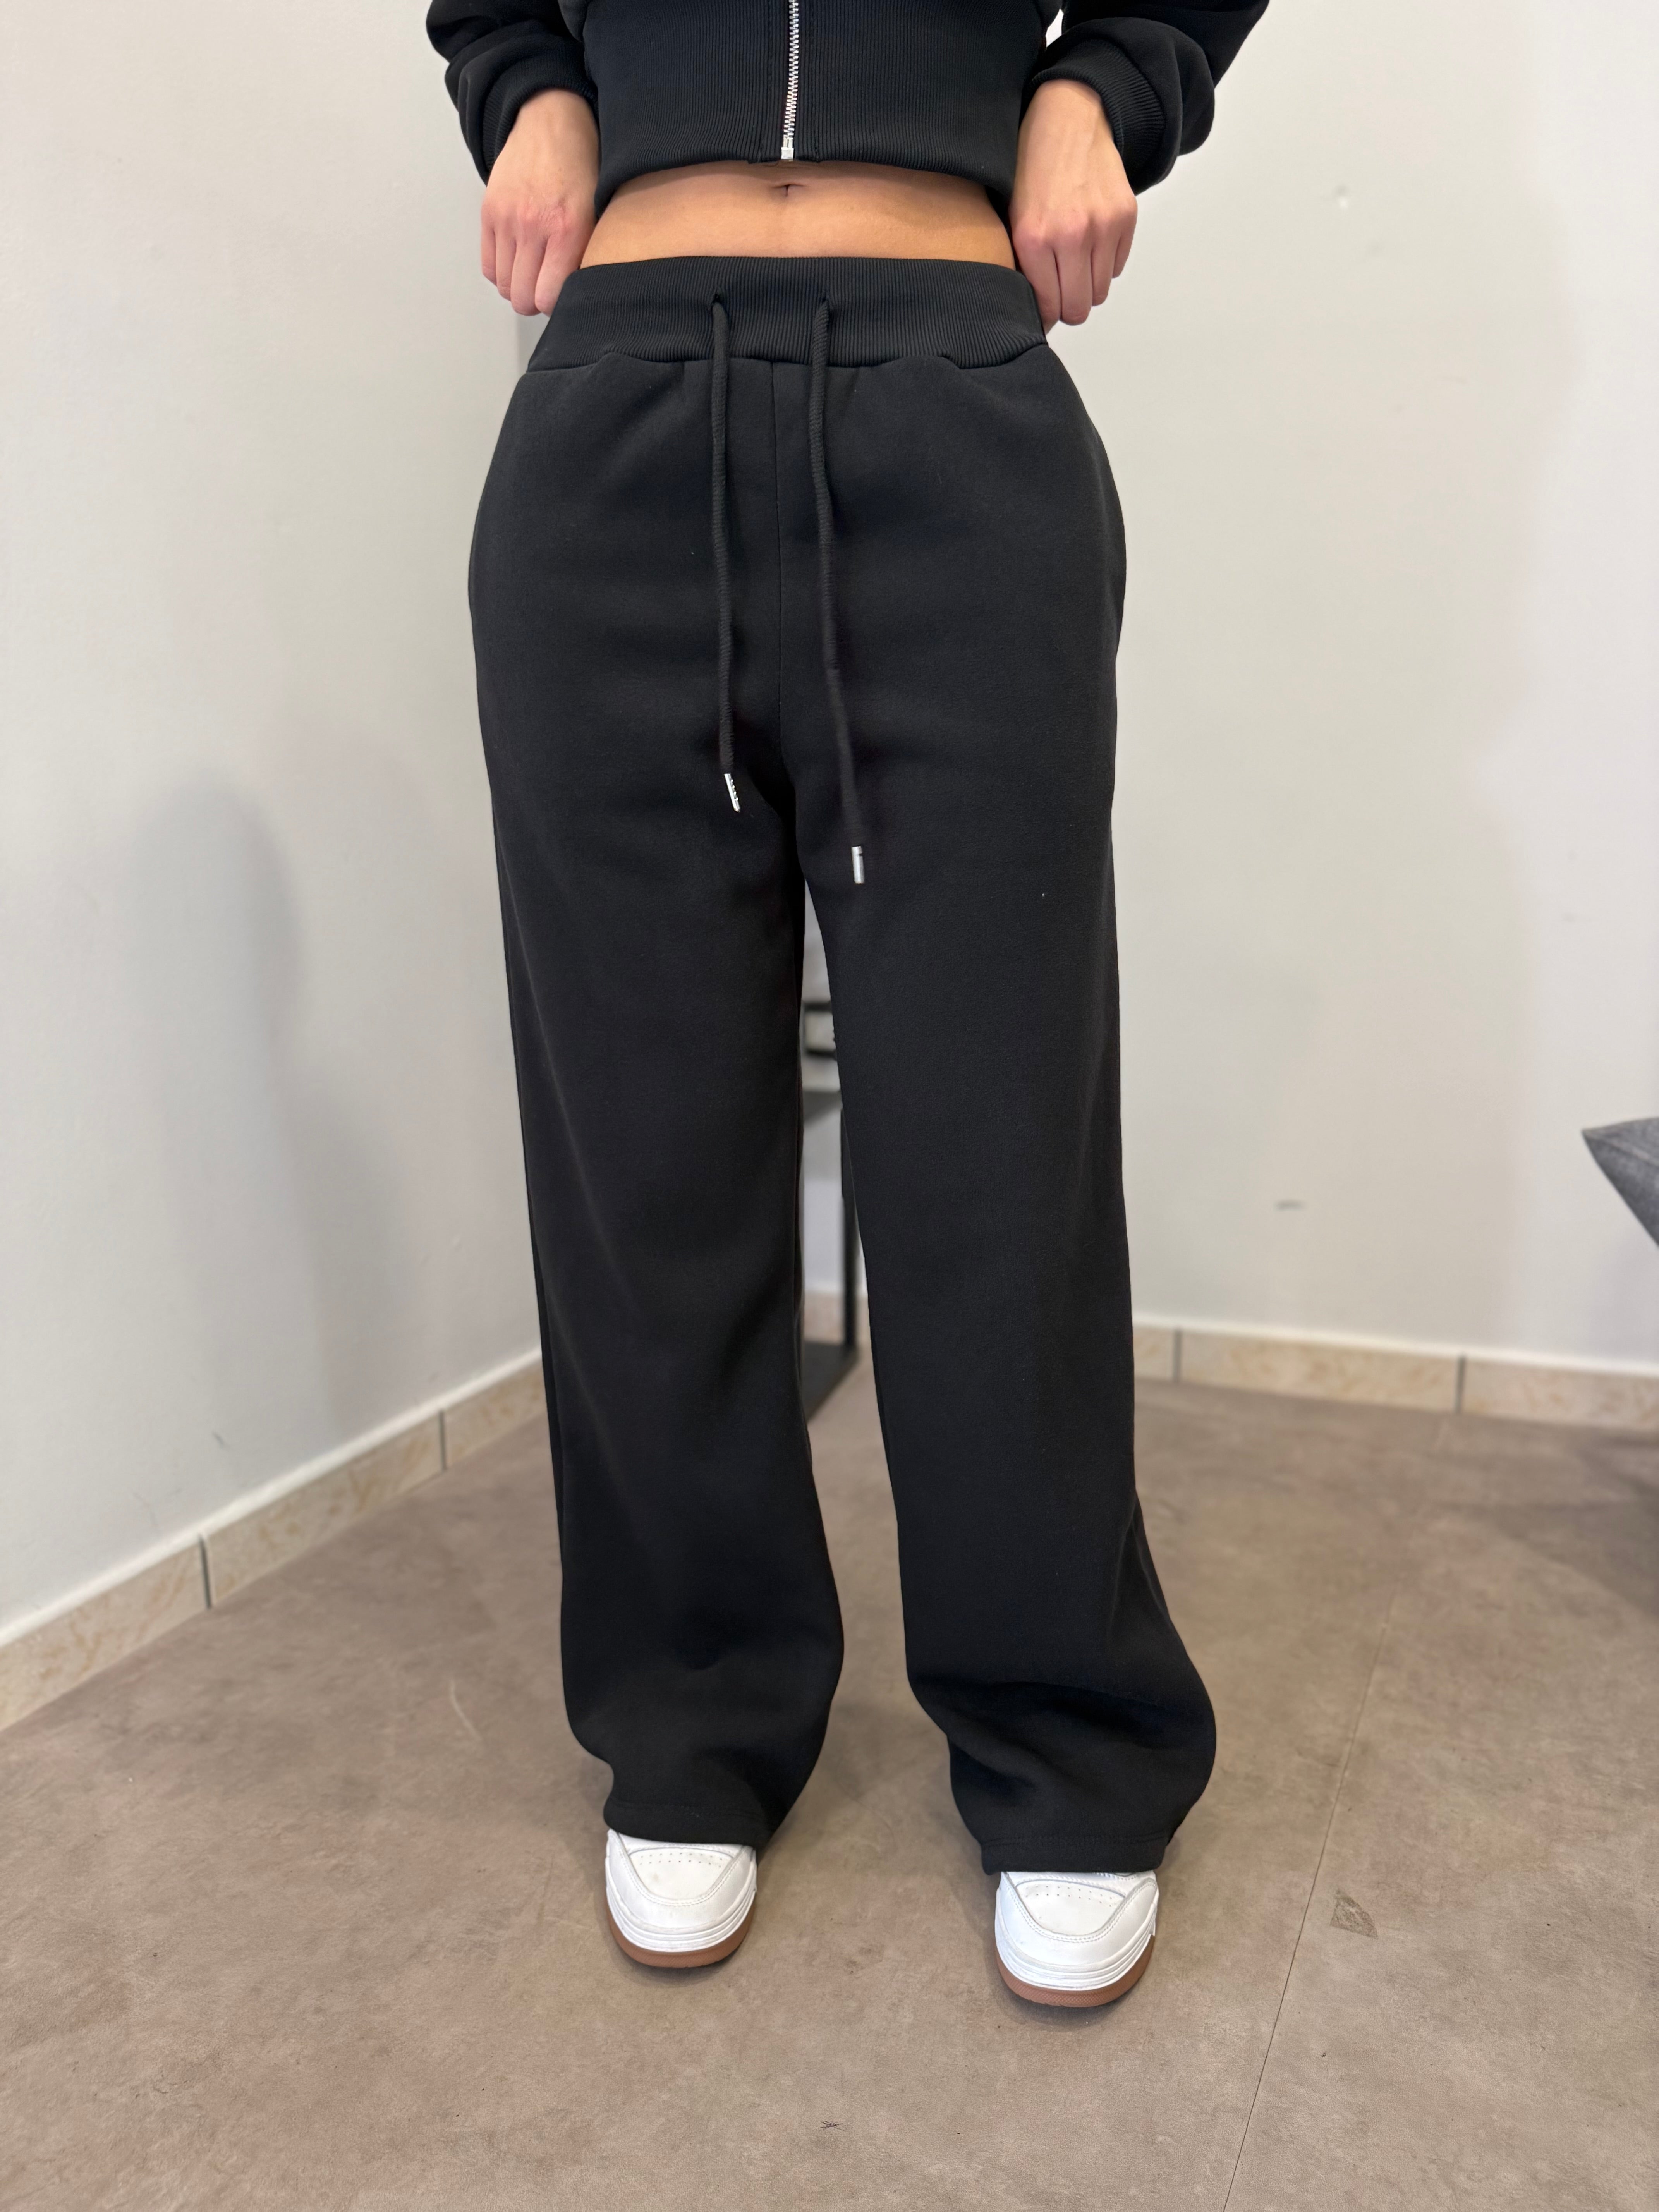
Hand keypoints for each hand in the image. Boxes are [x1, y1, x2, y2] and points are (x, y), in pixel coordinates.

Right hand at [481, 89, 598, 315]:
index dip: (555, 304)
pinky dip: (501, 271)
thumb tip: (575, 294)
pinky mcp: (489, 212)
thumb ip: (586, 255)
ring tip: (532, 271)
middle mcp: (534, 227)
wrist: (551, 122)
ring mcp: (507, 219)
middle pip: (522, 298)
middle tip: (546, 287)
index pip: (548, 298)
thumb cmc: (581, 167)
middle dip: (535, 300)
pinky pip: (488, 265)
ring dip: (518, 286)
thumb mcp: (598, 213)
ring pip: (504, 285)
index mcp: (567, 230)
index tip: (562, 295)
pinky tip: (516, 260)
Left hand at [1010, 79, 1136, 330]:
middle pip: (1079, 308)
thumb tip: (1034, 312)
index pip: (1049, 309)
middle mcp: (1072, 235)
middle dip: (1067, 305)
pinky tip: (1089, 240)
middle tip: (1059, 288)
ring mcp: (1103, 226)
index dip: (1045, 315)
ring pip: (1100, 292)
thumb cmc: (1032, 165)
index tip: (1042, 309)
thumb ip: (1022, 265)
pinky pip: (1117, 266)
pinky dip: (1104, 263)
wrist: (1069, 116)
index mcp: (1035, 238)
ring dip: (1086, 285)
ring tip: (1072, 260)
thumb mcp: (1010, 216)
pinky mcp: (1126, 216)